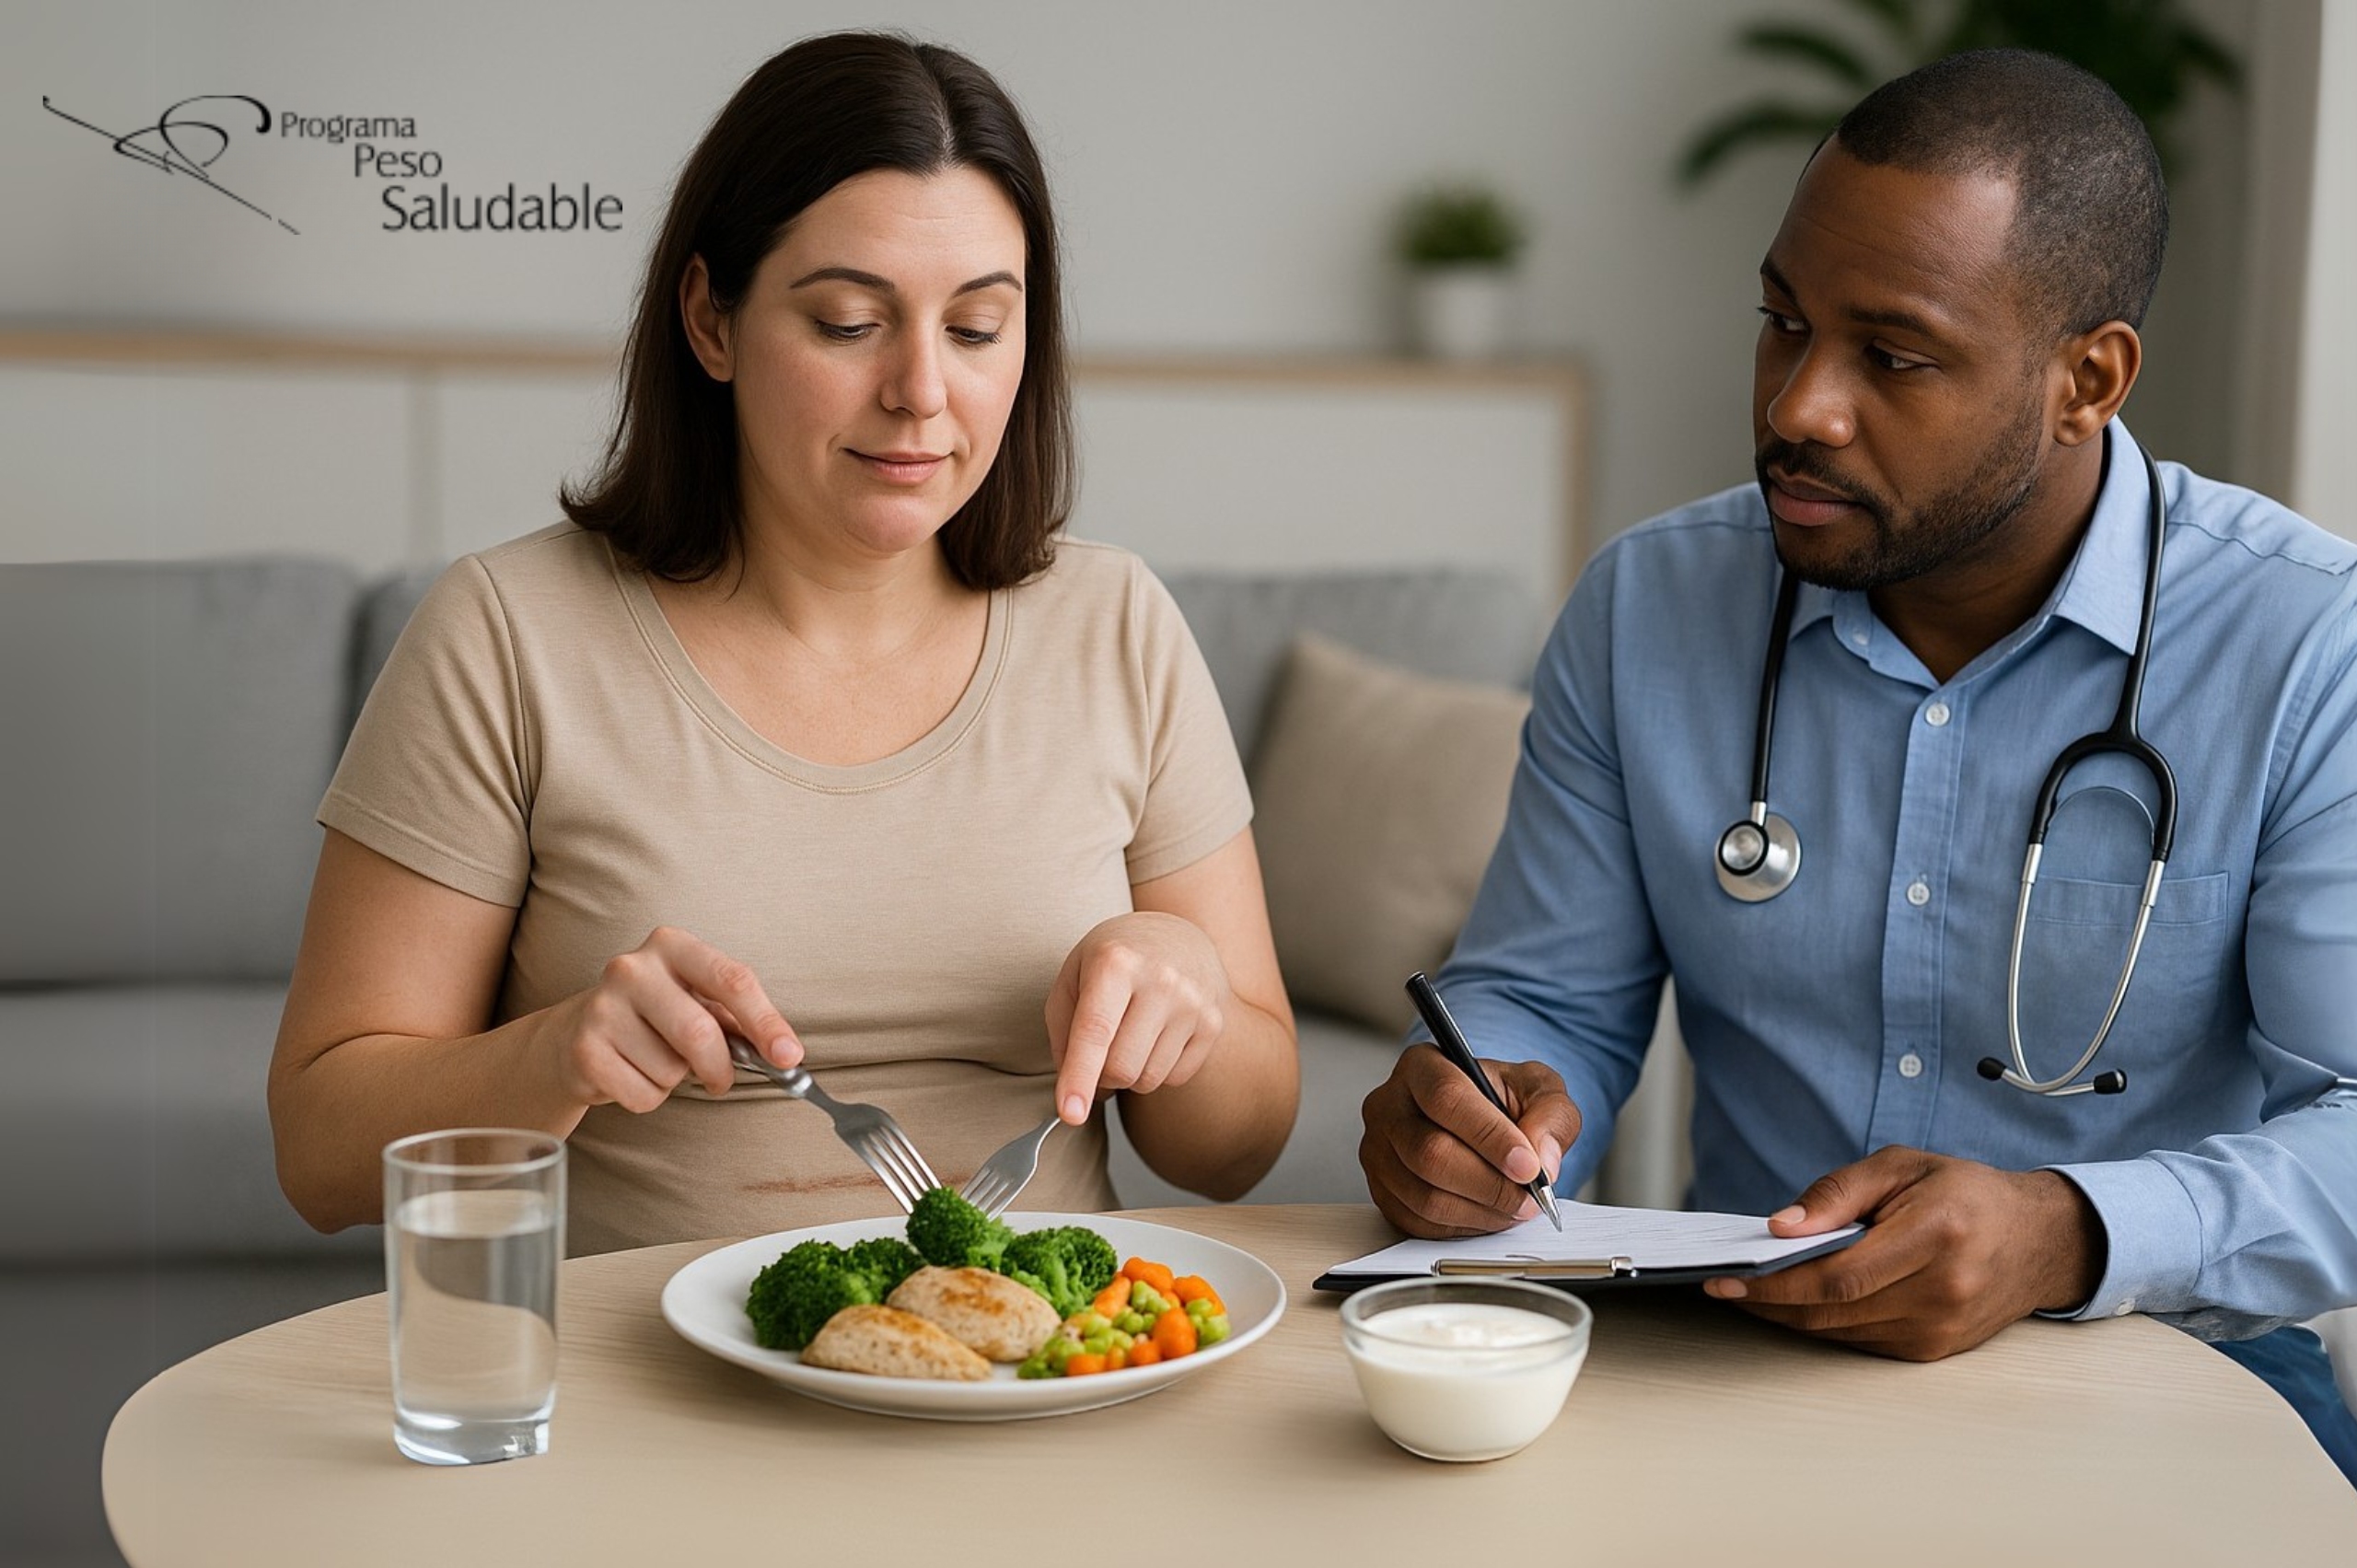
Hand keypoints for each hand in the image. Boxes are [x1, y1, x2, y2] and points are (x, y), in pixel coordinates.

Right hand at [545, 926, 801, 1112]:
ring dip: (676, 1080)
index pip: (732, 981)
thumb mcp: (697, 1001)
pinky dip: (650, 1097)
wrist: (575, 1032)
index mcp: (672, 945)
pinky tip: (632, 1074)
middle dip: (720, 1067)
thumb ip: (738, 1020)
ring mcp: (603, 1007)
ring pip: (670, 1070)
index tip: (789, 1056)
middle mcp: (632, 968)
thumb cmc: (654, 1016)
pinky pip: (643, 1095)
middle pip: (699, 1032)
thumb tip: (786, 1053)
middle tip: (721, 1081)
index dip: (766, 1022)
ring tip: (655, 1061)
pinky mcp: (584, 1049)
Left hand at [1045, 912, 1234, 1125]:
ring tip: (1130, 1035)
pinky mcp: (1214, 1022)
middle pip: (1121, 1068)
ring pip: (1147, 1079)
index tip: (1071, 1114)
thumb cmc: (1113, 960)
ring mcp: (1193, 1002)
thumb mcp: (1072, 977)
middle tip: (1098, 1054)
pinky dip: (1157, 1069)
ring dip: (1129, 1073)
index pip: (1095, 1031)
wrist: (1174, 935)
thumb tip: (1075, 1092)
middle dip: (1101, 1076)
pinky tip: (1155, 1036)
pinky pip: (1175, 1078)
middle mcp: (1161, 980)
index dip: (1079, 1077)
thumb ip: (1063, 1032)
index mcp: (1116, 962)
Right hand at [1359, 1045, 1580, 1236]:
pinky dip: (1463, 1227)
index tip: (1528, 1166)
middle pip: (1430, 1154)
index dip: (1490, 1137)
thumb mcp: (1539, 1090)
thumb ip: (1551, 1115)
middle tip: (1529, 1198)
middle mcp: (1388, 1106)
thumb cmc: (1504, 1100)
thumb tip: (1541, 1160)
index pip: (1447, 1099)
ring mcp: (1377, 1152)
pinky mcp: (1381, 1192)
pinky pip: (1419, 1223)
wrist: (1481, 1122)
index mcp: (1422, 1066)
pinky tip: (1488, 1212)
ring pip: (1425, 1196)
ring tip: (1514, 1206)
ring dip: (1481, 1211)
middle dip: (1490, 1185)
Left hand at [1703, 1146, 2104, 1359]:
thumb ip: (1838, 1193)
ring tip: (1751, 1292)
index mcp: (1937, 1233)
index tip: (1728, 1280)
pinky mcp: (1937, 1348)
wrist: (2040, 1239)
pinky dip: (1825, 1325)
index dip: (1777, 1283)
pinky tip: (1798, 1305)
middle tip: (1726, 1287)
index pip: (1839, 1274)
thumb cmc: (1965, 1193)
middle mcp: (1944, 1289)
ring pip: (1843, 1332)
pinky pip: (1863, 1342)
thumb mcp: (1901, 1166)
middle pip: (1835, 1310)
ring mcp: (1943, 1327)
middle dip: (1771, 1302)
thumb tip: (1780, 1227)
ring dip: (1791, 1317)